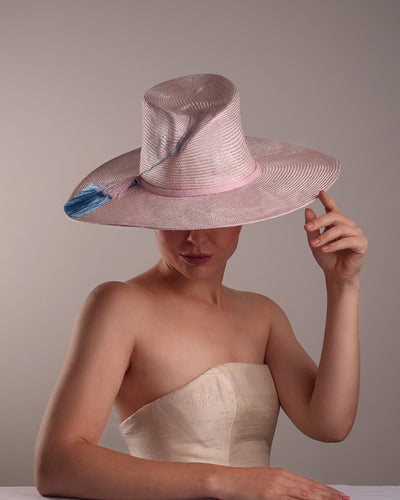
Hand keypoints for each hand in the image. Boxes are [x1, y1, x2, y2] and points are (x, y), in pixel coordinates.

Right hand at [221, 466, 349, 498]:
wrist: (226, 480)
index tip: (339, 495)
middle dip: (330, 495)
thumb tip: (297, 495)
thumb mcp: (266, 482)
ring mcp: (277, 487)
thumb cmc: (243, 483)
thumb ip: (282, 488)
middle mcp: (282, 478)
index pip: (310, 483)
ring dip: (322, 499)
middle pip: (311, 488)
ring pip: (305, 494)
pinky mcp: (270, 495)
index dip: (326, 490)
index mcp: (282, 474)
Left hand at [304, 190, 367, 284]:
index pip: (333, 209)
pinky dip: (334, 245)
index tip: (320, 193)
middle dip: (319, 222)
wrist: (335, 275)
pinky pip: (347, 241)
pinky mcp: (361, 244)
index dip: (328, 200)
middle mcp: (349, 226)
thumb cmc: (327, 258)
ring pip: (340, 229)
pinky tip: (325, 249)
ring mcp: (357, 234)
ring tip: (314, 245)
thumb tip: (308, 210)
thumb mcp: (314, 241)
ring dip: (325, 237)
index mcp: (338, 224)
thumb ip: (312, 227)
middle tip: (307, 228)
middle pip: (335, 217)